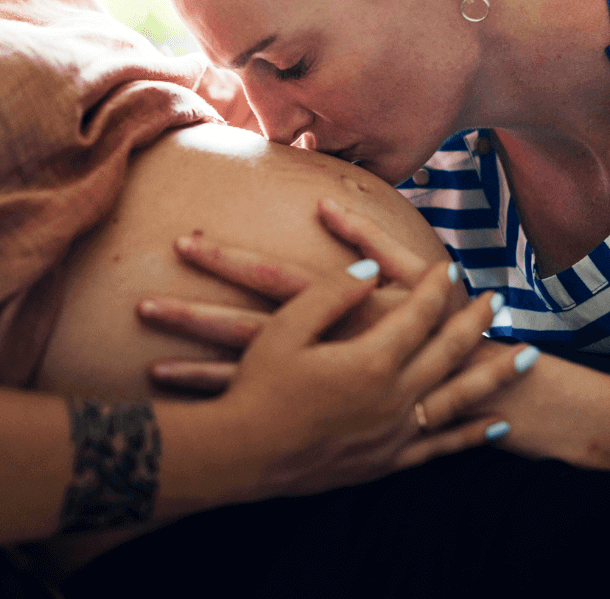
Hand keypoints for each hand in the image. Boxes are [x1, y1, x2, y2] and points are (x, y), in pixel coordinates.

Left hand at [143, 199, 476, 391]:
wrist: (470, 391)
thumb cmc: (439, 324)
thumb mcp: (411, 275)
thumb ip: (368, 236)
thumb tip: (322, 201)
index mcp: (336, 305)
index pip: (269, 276)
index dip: (225, 259)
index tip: (183, 242)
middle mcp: (320, 345)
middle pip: (243, 328)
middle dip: (191, 317)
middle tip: (140, 307)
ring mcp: (315, 382)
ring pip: (245, 376)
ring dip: (195, 372)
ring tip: (148, 366)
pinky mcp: (315, 406)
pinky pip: (261, 409)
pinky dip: (225, 405)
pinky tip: (188, 408)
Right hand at [204, 256, 532, 500]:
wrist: (242, 455)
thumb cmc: (258, 386)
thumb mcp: (287, 328)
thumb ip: (333, 294)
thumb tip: (374, 272)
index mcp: (372, 360)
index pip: (419, 314)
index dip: (436, 287)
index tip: (450, 268)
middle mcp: (394, 397)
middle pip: (450, 351)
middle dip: (476, 321)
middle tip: (498, 299)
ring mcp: (394, 433)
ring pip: (460, 399)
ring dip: (496, 375)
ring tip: (527, 356)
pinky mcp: (386, 461)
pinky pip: (441, 446)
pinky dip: (473, 434)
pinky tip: (496, 424)